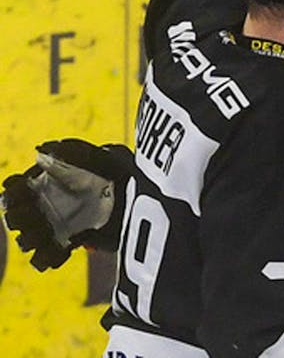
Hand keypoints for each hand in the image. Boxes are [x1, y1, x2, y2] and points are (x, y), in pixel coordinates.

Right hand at [1, 139, 134, 270]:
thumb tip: (42, 149)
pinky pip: (47, 257)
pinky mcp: (68, 245)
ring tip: (41, 235)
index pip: (15, 188)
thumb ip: (73, 150)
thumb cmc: (121, 171)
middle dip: (18, 217)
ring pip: (29, 238)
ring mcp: (55, 226)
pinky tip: (60, 252)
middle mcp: (45, 205)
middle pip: (17, 215)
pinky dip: (48, 257)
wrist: (146, 198)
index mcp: (46, 182)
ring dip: (30, 238)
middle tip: (29, 215)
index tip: (20, 189)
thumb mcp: (101, 156)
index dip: (13, 190)